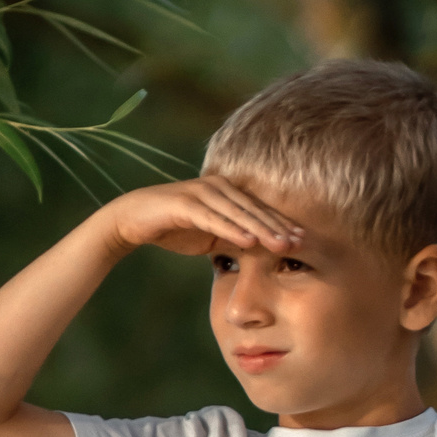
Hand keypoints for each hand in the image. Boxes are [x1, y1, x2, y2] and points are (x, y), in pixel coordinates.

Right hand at [99, 175, 304, 260]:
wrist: (133, 219)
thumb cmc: (174, 227)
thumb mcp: (210, 235)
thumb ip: (233, 237)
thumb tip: (257, 251)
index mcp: (227, 191)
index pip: (259, 210)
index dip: (281, 225)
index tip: (302, 241)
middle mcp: (218, 186)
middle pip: (254, 209)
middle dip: (278, 227)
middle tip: (300, 243)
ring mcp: (202, 192)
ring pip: (238, 213)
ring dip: (261, 229)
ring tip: (281, 245)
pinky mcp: (186, 203)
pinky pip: (214, 218)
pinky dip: (232, 229)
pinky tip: (248, 241)